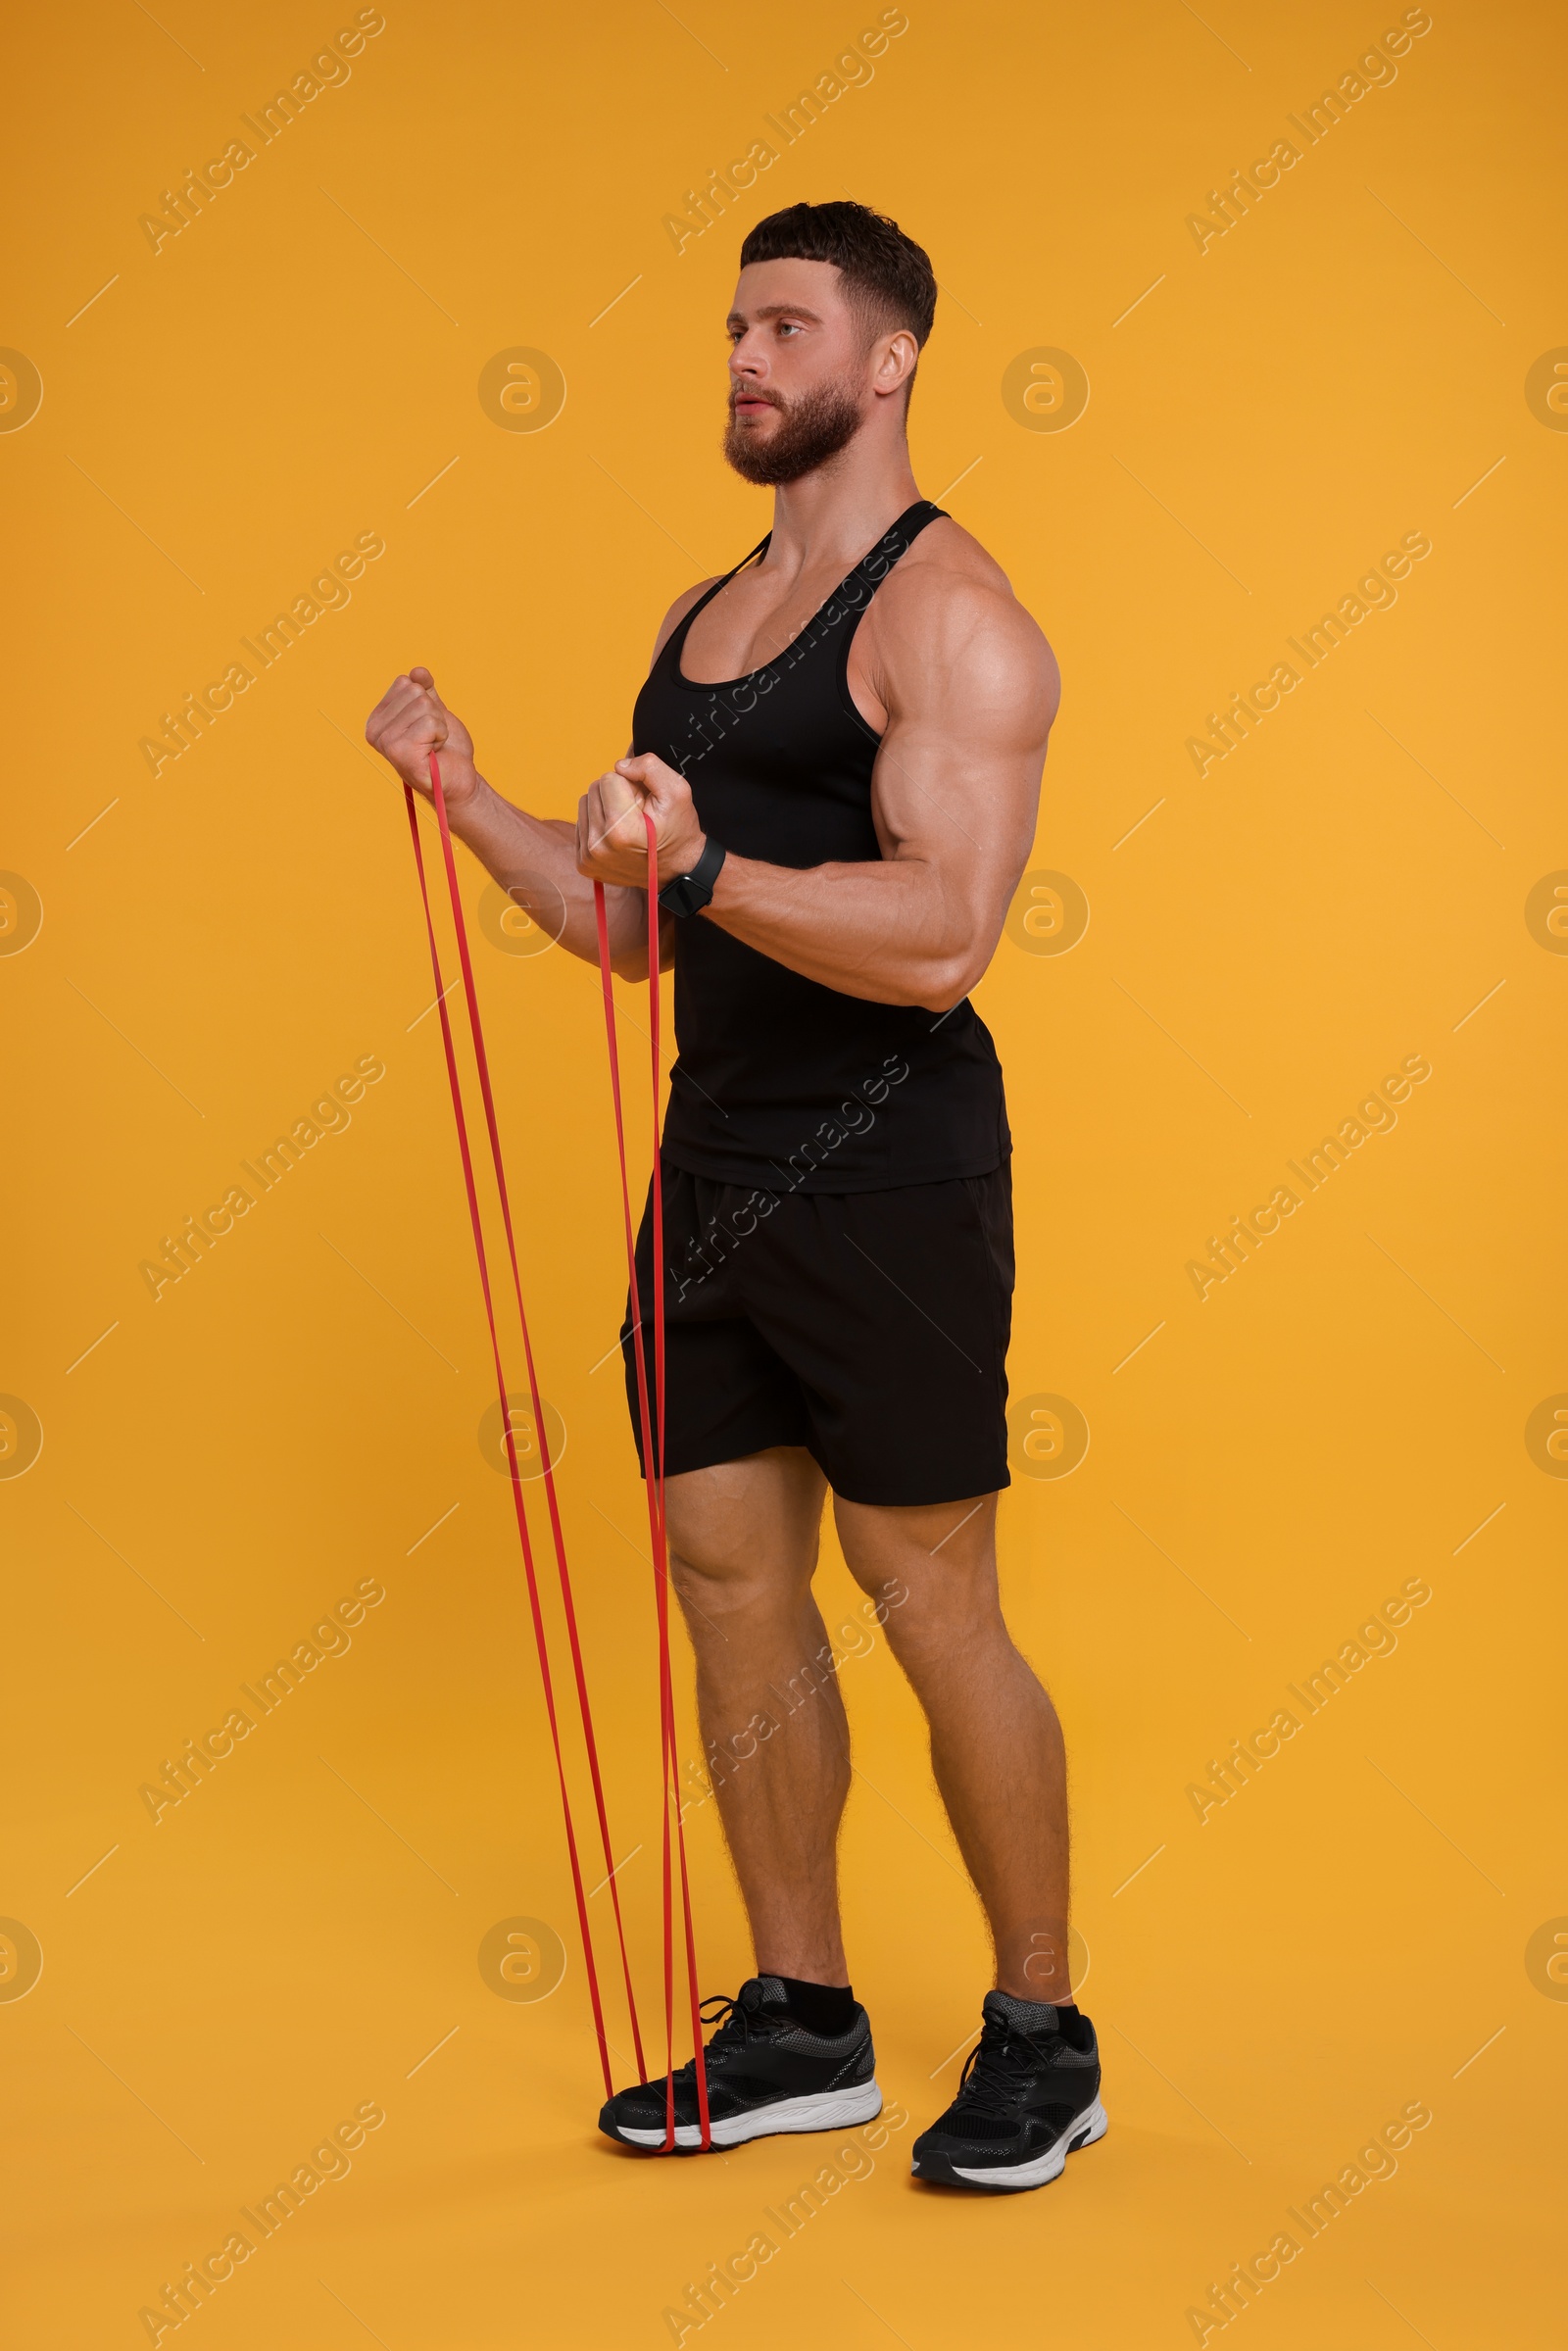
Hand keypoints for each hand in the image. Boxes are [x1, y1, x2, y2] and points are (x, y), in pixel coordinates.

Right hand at [364, 668, 478, 805]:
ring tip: (433, 746)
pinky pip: (431, 722)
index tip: (426, 727)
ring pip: (424, 705)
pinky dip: (441, 735)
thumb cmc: (445, 751)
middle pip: (414, 692)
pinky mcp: (400, 752)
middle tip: (432, 739)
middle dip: (433, 713)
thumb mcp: (434, 712)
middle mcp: (375, 730)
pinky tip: (435, 752)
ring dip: (439, 725)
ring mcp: (385, 742)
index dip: (426, 701)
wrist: (459, 782)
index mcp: (378, 719)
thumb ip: (425, 690)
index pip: (405, 682)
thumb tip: (418, 671)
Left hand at [575, 753, 705, 889]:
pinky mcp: (583, 862)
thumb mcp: (677, 791)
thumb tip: (620, 765)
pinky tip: (617, 834)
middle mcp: (599, 845)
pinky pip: (582, 822)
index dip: (630, 784)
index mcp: (620, 829)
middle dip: (616, 794)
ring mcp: (589, 857)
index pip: (609, 778)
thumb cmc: (678, 831)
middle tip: (637, 813)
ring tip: (627, 823)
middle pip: (594, 789)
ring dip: (605, 807)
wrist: (677, 869)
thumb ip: (650, 767)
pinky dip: (599, 823)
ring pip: (585, 803)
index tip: (643, 803)